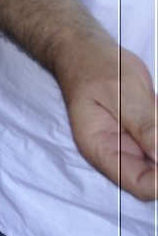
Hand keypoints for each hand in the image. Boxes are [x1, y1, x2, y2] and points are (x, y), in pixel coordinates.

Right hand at [61, 42, 157, 200]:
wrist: (85, 50)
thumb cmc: (94, 66)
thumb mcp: (122, 93)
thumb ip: (144, 126)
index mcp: (101, 149)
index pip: (142, 185)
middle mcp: (116, 153)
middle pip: (155, 178)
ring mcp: (131, 145)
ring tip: (154, 108)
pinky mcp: (144, 135)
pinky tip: (156, 107)